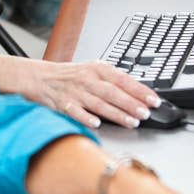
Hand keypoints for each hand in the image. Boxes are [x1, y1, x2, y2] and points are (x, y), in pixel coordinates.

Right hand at [26, 60, 160, 129]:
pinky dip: (86, 117)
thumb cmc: (71, 75)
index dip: (139, 90)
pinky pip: (76, 111)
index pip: (123, 79)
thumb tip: (138, 93)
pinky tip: (96, 124)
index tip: (153, 100)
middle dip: (131, 103)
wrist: (41, 77)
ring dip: (117, 114)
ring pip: (99, 104)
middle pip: (113, 92)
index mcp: (98, 69)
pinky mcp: (63, 103)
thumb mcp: (93, 70)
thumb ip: (113, 80)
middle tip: (145, 113)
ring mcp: (76, 92)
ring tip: (132, 122)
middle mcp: (88, 79)